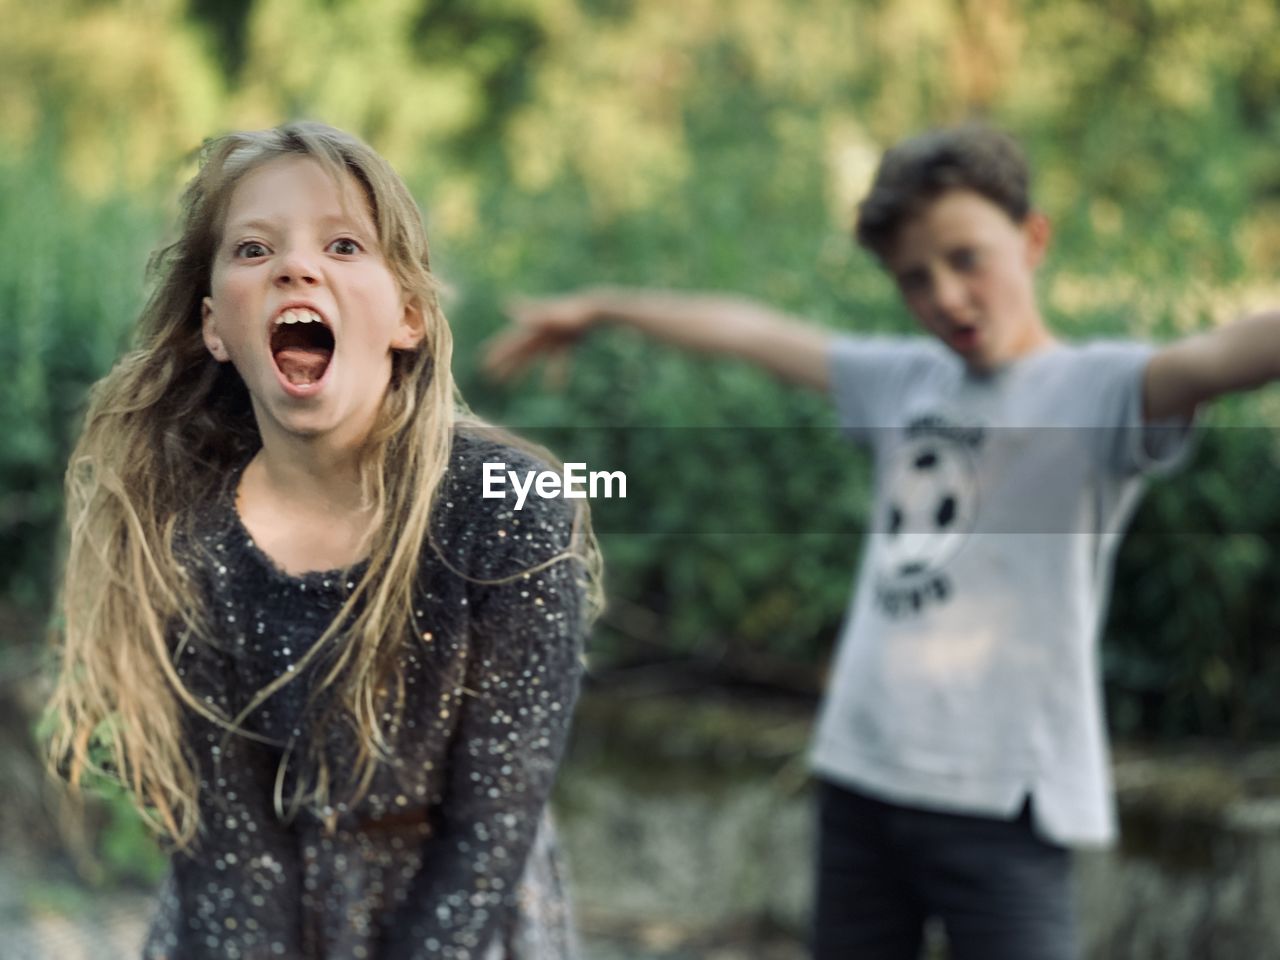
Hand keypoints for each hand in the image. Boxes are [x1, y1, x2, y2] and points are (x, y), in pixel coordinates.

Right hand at [482, 293, 599, 385]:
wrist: (598, 308)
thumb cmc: (574, 312)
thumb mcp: (551, 315)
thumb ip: (529, 313)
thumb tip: (504, 305)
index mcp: (534, 326)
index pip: (510, 341)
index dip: (496, 352)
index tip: (482, 363)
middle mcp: (541, 331)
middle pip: (519, 351)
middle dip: (504, 365)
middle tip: (490, 379)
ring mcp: (554, 336)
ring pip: (534, 357)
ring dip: (522, 371)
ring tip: (511, 385)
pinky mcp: (567, 341)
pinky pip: (558, 361)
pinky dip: (556, 374)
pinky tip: (554, 390)